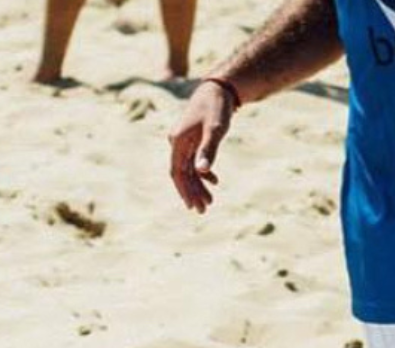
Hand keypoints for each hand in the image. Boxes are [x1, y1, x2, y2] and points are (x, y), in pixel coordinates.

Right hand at [168, 81, 236, 212]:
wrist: (218, 89)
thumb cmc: (217, 108)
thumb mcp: (215, 129)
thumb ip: (209, 150)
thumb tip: (202, 171)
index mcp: (178, 141)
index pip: (177, 172)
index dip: (184, 191)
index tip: (192, 206)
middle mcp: (177, 143)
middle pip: (182, 174)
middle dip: (192, 192)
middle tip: (203, 210)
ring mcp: (183, 142)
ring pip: (188, 169)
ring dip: (198, 186)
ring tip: (209, 201)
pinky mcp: (191, 140)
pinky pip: (193, 161)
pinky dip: (202, 173)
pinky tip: (214, 182)